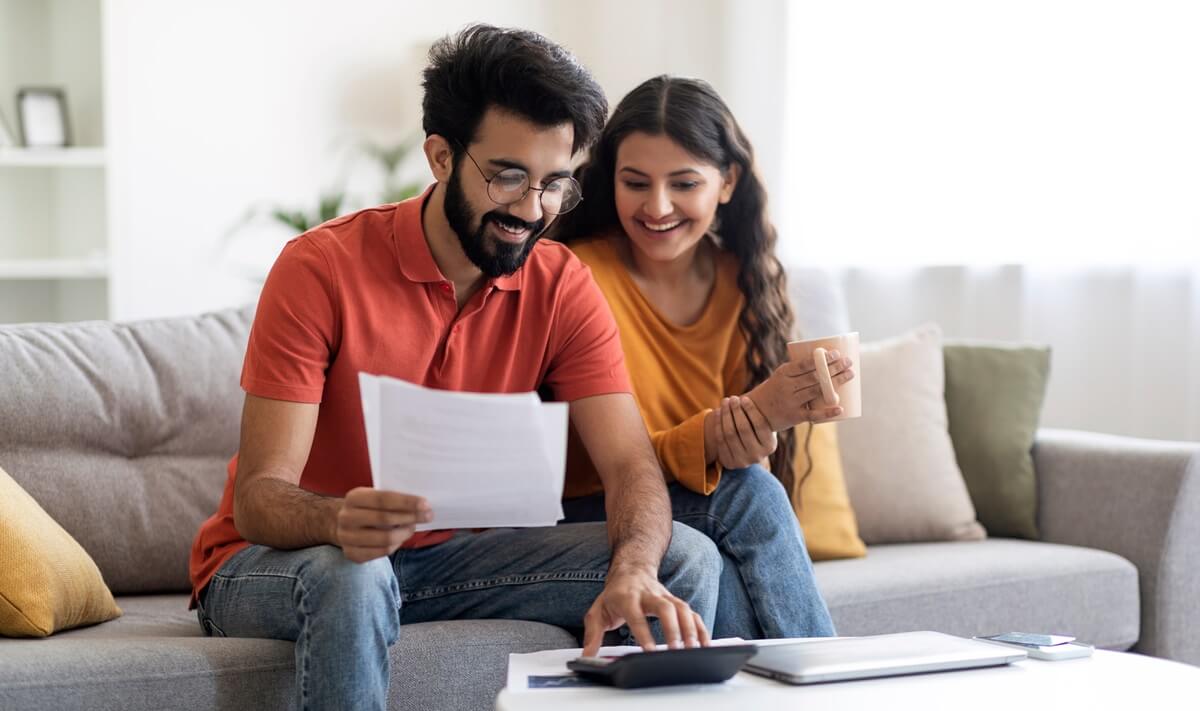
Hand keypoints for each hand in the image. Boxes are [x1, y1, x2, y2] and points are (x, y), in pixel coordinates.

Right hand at [335, 487, 431, 562]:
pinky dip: (396, 545)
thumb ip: (391, 499)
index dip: (406, 502)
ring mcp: (347, 537)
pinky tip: (400, 538)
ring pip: (385, 539)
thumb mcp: (372, 496)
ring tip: (413, 527)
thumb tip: (421, 505)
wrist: (339, 524)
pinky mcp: (351, 554)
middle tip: (428, 516)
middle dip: (411, 517)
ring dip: (405, 533)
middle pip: (385, 519)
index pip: (383, 499)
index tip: (425, 504)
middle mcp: (347, 517)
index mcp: (353, 497)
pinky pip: (381, 552)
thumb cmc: (366, 508)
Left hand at [581, 565, 710, 655]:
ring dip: (690, 629)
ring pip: (682, 608)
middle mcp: (649, 595)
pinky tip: (705, 645)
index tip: (650, 652)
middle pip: (665, 608)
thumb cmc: (614, 594)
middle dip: (673, 629)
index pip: (636, 616)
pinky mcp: (676, 602)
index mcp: (627, 597)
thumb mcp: (597, 611)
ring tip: (693, 650)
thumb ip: (592, 634)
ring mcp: (666, 597)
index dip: (644, 633)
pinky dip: (700, 629)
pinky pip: (692, 614)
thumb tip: (586, 657)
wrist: (631, 569)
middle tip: (676, 650)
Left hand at [713, 396, 777, 469]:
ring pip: (730, 433)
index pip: (760, 425)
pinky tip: (718, 412)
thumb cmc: (757, 430)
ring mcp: (742, 461)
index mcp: (770, 446)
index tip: (744, 398)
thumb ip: (764, 412)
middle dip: (736, 410)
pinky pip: (720, 439)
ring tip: (724, 402)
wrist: (746, 452)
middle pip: (743, 428)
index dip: (750, 410)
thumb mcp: (765, 424)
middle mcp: (758, 456)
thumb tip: (769, 390)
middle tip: (732, 398)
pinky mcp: (729, 462)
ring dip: (725, 415)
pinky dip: (718, 424)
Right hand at [746, 350, 854, 429]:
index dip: (822, 359)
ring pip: (816, 391)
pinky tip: (839, 408)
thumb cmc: (774, 390)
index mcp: (783, 373)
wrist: (755, 412)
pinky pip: (813, 414)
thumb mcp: (781, 377)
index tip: (836, 353)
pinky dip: (827, 411)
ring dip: (836, 383)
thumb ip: (799, 371)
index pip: (805, 364)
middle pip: (815, 376)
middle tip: (849, 362)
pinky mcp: (794, 416)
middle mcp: (787, 387)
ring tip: (849, 375)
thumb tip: (826, 361)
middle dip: (834, 368)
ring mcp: (791, 402)